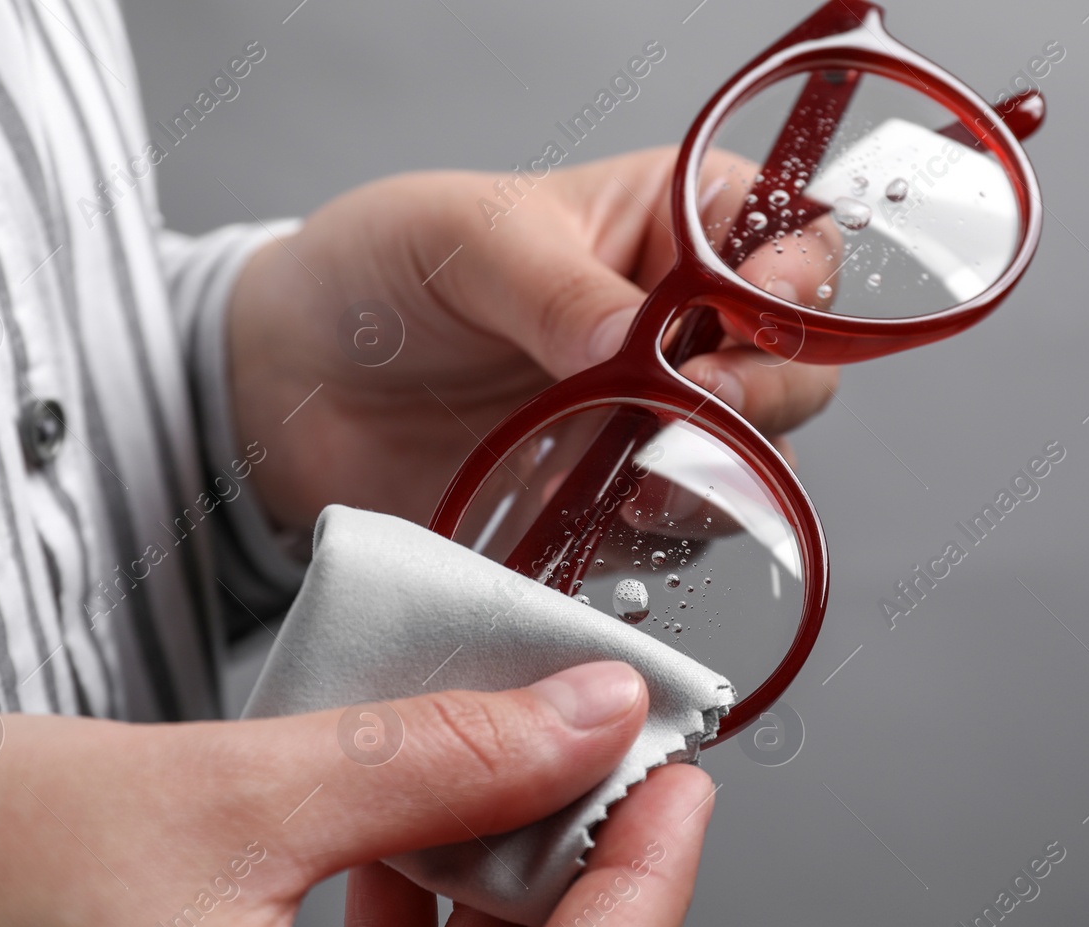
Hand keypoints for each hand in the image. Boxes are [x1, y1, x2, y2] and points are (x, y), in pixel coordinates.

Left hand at [228, 147, 838, 531]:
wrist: (294, 385)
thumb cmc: (382, 273)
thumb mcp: (466, 243)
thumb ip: (554, 285)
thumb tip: (632, 340)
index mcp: (671, 227)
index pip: (791, 244)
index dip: (794, 286)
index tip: (751, 319)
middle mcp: (682, 327)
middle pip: (793, 369)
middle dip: (760, 398)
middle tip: (692, 411)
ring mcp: (653, 421)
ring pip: (750, 466)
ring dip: (710, 480)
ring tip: (633, 478)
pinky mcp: (612, 500)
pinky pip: (672, 536)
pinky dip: (645, 537)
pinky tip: (585, 515)